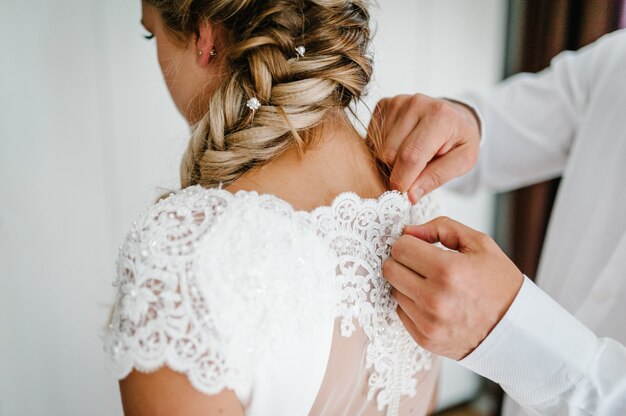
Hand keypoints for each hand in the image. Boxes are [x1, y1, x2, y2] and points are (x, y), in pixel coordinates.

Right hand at [367, 94, 480, 202]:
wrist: (455, 117)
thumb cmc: (459, 140)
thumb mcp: (463, 161)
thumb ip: (437, 177)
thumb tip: (410, 195)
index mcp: (440, 116)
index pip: (411, 156)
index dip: (402, 181)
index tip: (402, 195)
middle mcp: (416, 103)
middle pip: (389, 154)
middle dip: (397, 171)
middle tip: (414, 172)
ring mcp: (398, 102)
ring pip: (379, 148)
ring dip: (390, 160)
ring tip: (410, 156)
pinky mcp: (385, 104)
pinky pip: (373, 139)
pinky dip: (383, 149)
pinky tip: (400, 146)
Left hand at [383, 217, 523, 359]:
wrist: (516, 329)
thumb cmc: (498, 283)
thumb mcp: (480, 244)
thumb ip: (442, 228)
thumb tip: (409, 231)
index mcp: (448, 270)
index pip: (400, 247)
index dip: (408, 242)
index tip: (418, 246)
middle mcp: (435, 299)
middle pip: (390, 269)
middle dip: (402, 261)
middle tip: (420, 263)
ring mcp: (428, 322)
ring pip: (392, 290)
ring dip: (406, 284)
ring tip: (431, 284)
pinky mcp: (424, 339)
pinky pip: (400, 312)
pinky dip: (411, 304)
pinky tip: (432, 302)